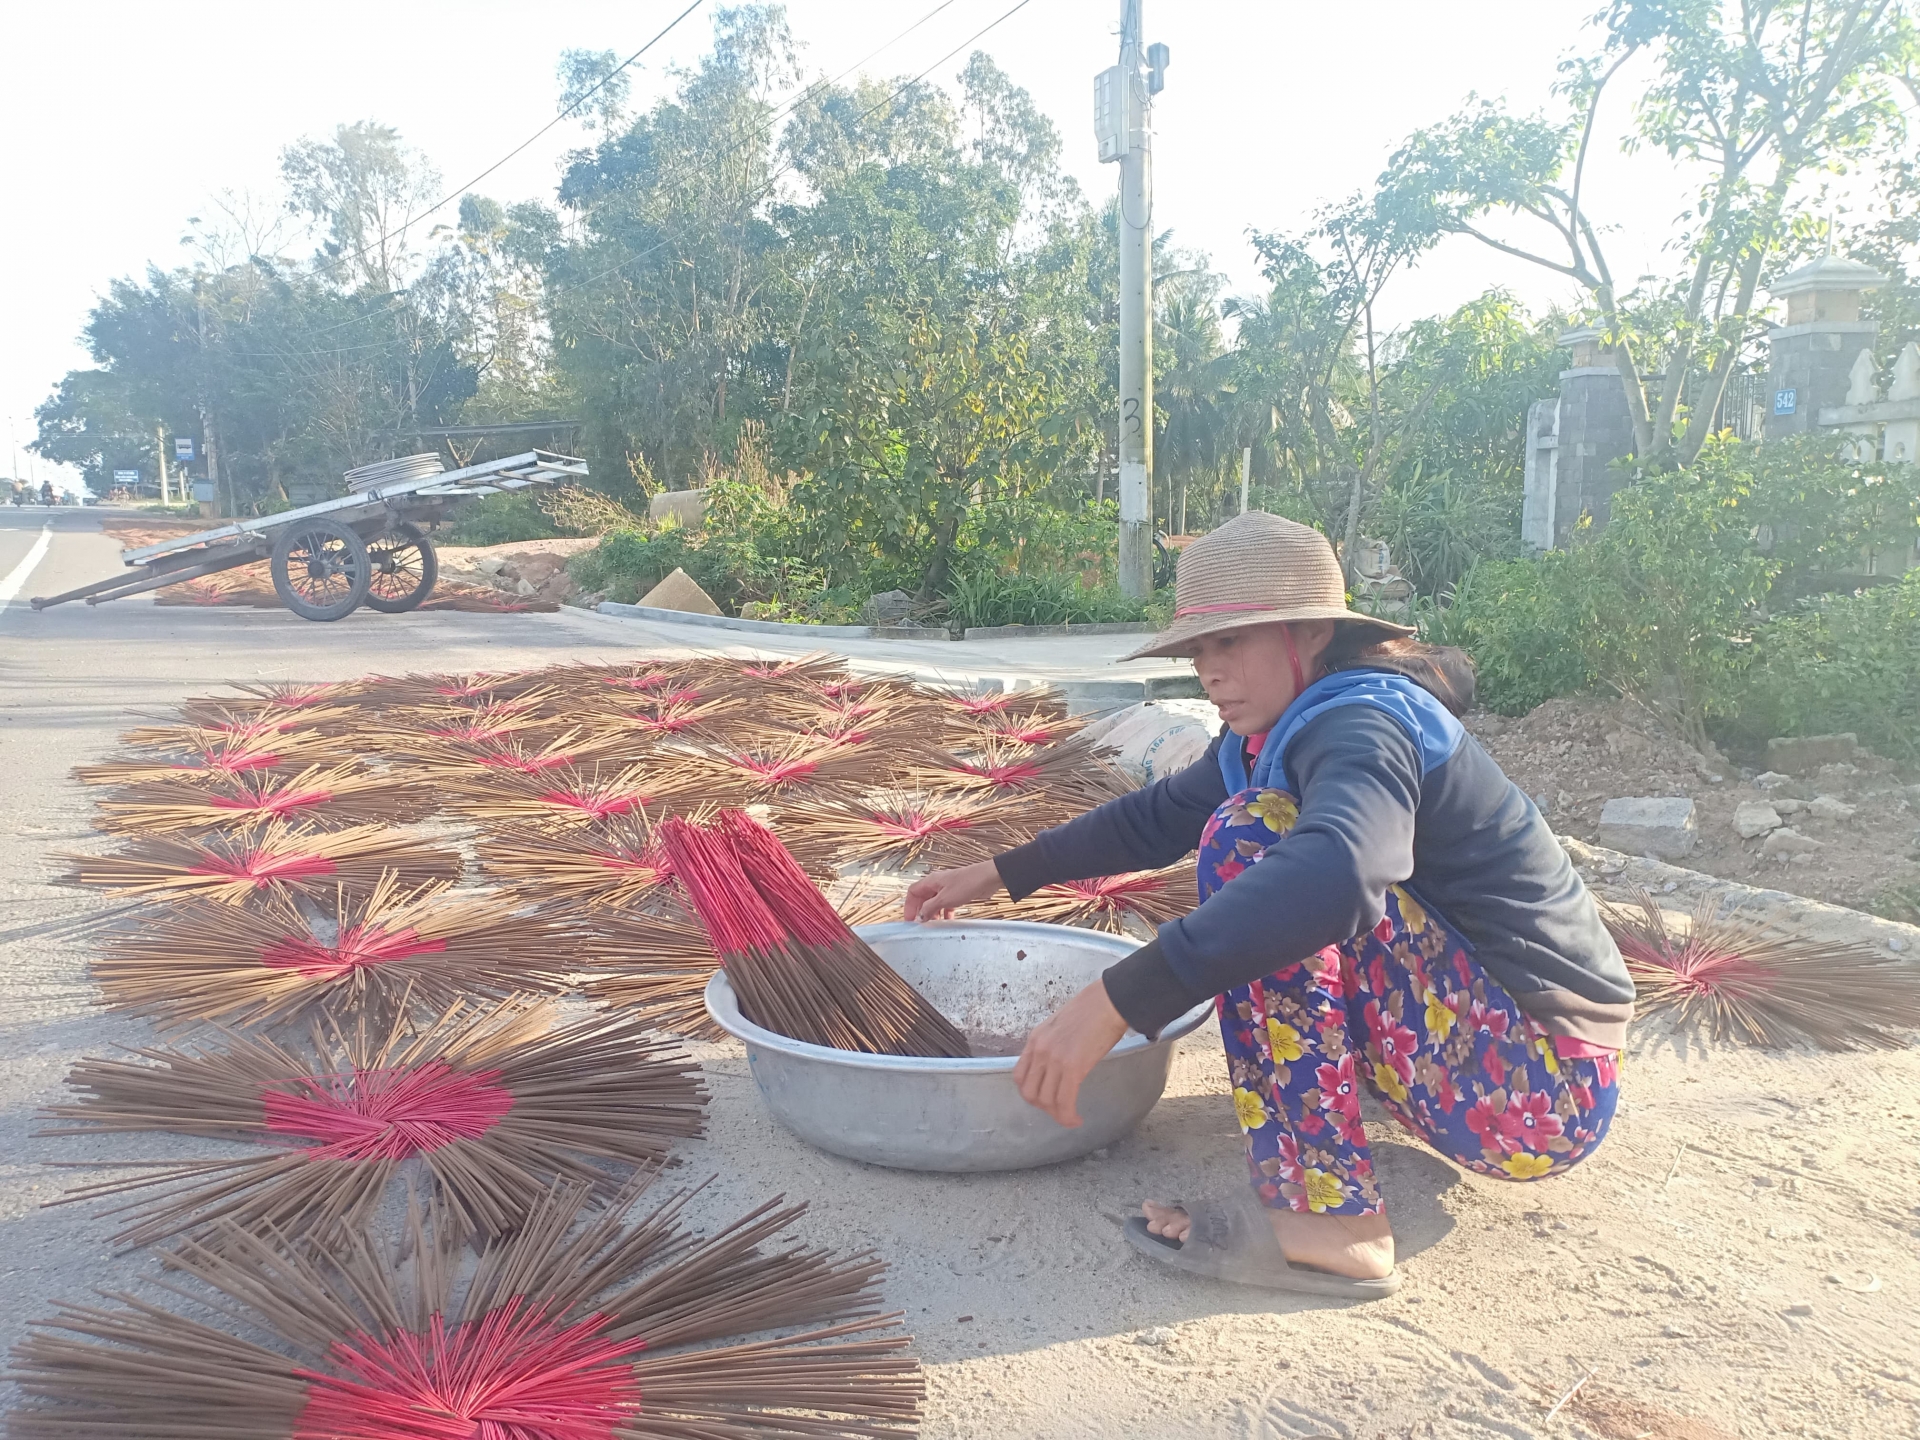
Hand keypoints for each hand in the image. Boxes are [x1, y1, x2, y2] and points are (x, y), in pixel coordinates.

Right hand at [902, 860, 1003, 921]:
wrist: (987, 878)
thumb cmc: (965, 885)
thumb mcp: (944, 899)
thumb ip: (930, 908)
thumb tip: (919, 917)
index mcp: (930, 881)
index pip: (913, 892)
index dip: (909, 906)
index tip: (910, 920)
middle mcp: (936, 884)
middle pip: (922, 898)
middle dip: (921, 911)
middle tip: (921, 925)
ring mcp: (947, 888)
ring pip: (934, 902)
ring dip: (933, 913)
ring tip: (934, 925)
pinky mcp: (957, 893)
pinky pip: (946, 904)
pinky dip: (945, 912)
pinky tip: (948, 921)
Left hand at [1013, 979, 1130, 1127]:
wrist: (1110, 1000)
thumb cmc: (1093, 1010)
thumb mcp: (1061, 1026)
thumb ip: (1053, 1045)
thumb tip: (1058, 1064)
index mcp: (1035, 1039)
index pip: (1020, 1075)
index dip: (1030, 1093)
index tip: (1045, 1099)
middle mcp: (1040, 1050)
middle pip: (1029, 1092)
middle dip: (1043, 1108)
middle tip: (1059, 1110)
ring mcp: (1054, 1058)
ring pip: (1046, 1101)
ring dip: (1058, 1115)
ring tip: (1070, 1117)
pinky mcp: (1073, 1067)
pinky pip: (1065, 1101)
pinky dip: (1068, 1116)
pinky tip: (1077, 1119)